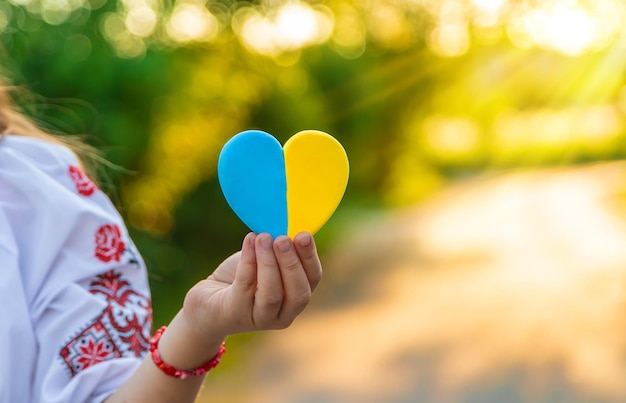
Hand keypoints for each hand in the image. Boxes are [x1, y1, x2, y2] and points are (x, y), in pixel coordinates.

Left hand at [182, 232, 322, 340]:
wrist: (208, 298)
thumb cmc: (240, 276)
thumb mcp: (263, 259)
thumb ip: (277, 248)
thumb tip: (285, 222)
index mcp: (296, 296)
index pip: (313, 279)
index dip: (310, 257)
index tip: (303, 234)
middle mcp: (284, 314)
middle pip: (298, 293)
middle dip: (292, 263)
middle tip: (283, 239)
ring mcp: (260, 319)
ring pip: (272, 294)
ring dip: (269, 263)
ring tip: (263, 238)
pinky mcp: (235, 314)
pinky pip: (245, 287)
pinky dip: (248, 261)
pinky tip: (249, 241)